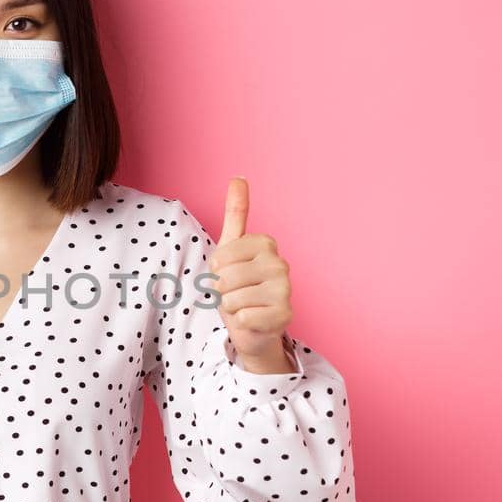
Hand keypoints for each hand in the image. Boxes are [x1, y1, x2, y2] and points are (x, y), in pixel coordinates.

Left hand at [209, 176, 294, 371]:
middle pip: (225, 278)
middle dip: (222, 290)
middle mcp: (280, 264)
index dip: (215, 270)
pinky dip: (241, 322)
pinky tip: (252, 319)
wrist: (252, 324)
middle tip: (235, 292)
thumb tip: (238, 177)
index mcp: (265, 244)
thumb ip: (236, 212)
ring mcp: (286, 290)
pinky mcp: (285, 315)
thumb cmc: (238, 284)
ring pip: (233, 299)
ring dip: (230, 307)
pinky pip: (244, 318)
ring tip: (243, 305)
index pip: (220, 257)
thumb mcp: (231, 247)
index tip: (228, 271)